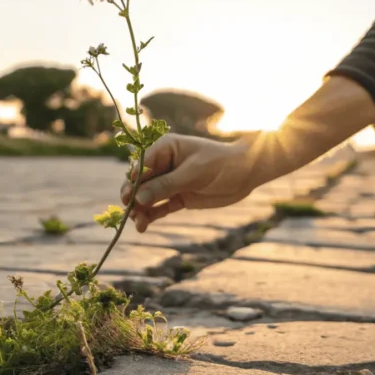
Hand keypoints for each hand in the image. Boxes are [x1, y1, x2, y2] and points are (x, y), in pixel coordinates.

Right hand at [119, 133, 259, 231]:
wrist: (246, 173)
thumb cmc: (220, 164)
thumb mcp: (192, 174)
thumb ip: (165, 185)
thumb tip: (139, 197)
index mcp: (164, 149)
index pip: (141, 165)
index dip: (132, 181)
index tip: (129, 197)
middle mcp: (163, 164)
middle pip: (140, 182)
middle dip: (133, 197)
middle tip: (130, 212)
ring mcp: (170, 181)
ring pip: (147, 197)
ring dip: (140, 210)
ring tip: (138, 224)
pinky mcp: (178, 196)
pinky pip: (159, 207)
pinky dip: (151, 216)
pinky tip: (143, 226)